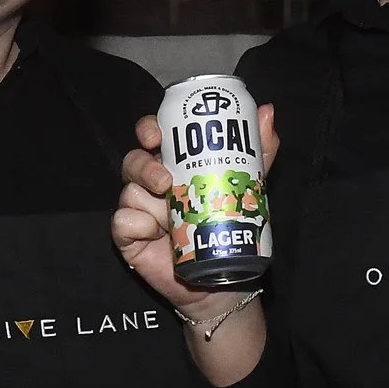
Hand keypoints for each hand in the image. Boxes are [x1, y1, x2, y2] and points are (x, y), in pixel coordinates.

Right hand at [114, 103, 279, 311]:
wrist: (222, 277)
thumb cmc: (229, 224)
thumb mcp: (249, 184)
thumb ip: (258, 151)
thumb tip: (266, 111)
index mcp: (174, 164)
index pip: (152, 136)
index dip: (149, 129)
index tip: (158, 134)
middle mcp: (151, 183)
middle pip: (133, 160)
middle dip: (144, 164)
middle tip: (164, 177)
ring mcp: (139, 209)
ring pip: (129, 190)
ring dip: (144, 195)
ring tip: (166, 204)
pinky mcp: (130, 236)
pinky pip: (122, 221)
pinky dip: (135, 222)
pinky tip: (152, 230)